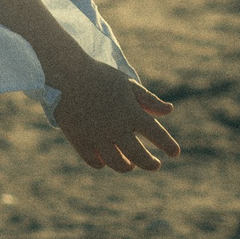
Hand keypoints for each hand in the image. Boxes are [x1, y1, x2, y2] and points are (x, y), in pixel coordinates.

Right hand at [49, 58, 179, 172]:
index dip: (169, 146)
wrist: (64, 72)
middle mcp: (116, 127)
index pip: (158, 135)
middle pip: (139, 156)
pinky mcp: (79, 139)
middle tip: (155, 164)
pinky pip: (94, 161)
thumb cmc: (99, 76)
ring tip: (130, 164)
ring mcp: (97, 135)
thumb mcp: (127, 84)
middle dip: (150, 163)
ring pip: (118, 163)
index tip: (174, 152)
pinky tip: (106, 158)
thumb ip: (148, 100)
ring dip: (127, 166)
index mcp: (131, 112)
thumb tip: (169, 111)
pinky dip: (102, 163)